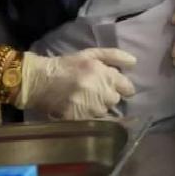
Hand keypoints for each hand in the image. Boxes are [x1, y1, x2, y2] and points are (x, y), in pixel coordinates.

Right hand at [16, 48, 136, 119]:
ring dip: (98, 107)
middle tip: (95, 92)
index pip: (128, 89)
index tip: (114, 87)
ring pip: (104, 112)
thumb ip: (115, 56)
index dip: (122, 88)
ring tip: (84, 100)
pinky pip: (93, 122)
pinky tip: (80, 110)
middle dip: (108, 96)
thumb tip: (135, 63)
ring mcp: (90, 108)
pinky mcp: (78, 119)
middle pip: (116, 100)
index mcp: (106, 75)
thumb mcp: (92, 54)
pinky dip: (88, 117)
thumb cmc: (67, 65)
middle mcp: (101, 92)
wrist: (40, 80)